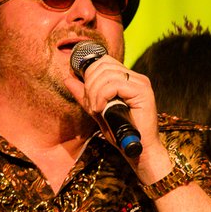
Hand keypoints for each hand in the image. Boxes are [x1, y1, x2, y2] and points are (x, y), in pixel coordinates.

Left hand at [66, 54, 165, 176]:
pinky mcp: (143, 92)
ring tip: (95, 109)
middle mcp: (136, 77)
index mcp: (127, 78)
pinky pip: (114, 85)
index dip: (90, 74)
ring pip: (107, 75)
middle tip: (90, 104)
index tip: (87, 96)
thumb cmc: (120, 132)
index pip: (104, 61)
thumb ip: (84, 94)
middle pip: (104, 65)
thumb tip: (68, 79)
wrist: (137, 149)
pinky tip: (101, 109)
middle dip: (90, 84)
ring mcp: (140, 83)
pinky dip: (102, 96)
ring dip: (94, 92)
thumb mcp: (97, 110)